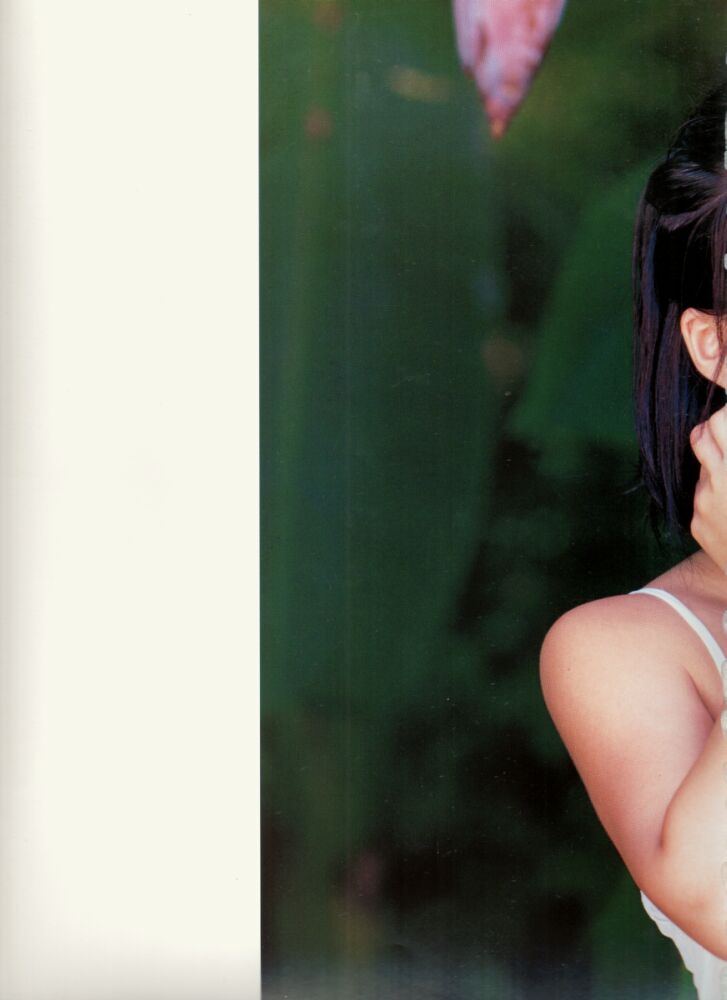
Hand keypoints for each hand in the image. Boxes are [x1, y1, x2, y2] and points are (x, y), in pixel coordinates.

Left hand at [689, 403, 726, 571]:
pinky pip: (701, 493)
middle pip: (703, 432)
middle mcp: (723, 480)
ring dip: (715, 457)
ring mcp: (706, 502)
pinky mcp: (696, 522)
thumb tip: (726, 418)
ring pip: (700, 461)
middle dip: (717, 428)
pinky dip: (715, 491)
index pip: (723, 419)